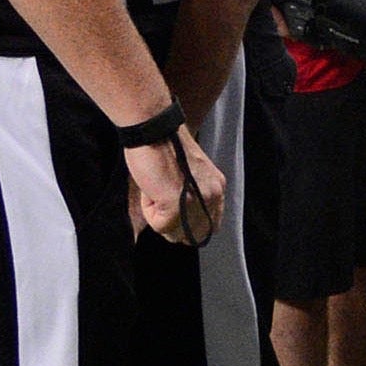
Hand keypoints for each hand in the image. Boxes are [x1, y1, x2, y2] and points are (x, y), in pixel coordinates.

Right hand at [126, 130, 225, 246]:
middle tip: (159, 199)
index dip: (188, 225)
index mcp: (216, 187)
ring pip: (174, 233)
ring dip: (159, 216)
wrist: (154, 130)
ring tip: (156, 189)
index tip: (171, 211)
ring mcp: (196, 202)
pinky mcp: (176, 206)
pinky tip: (151, 187)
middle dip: (172, 224)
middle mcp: (212, 196)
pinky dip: (148, 209)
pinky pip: (158, 225)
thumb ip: (190, 198)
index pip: (210, 226)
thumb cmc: (162, 147)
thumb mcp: (187, 176)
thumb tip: (179, 228)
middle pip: (193, 235)